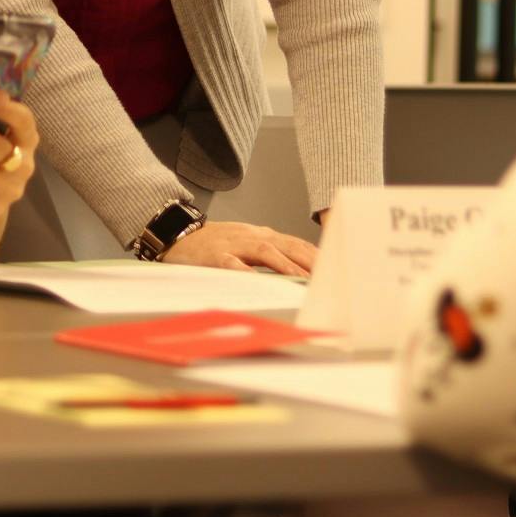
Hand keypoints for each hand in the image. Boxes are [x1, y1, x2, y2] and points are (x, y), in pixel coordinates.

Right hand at [162, 221, 315, 275]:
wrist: (177, 234)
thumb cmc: (215, 244)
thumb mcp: (246, 243)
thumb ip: (270, 254)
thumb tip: (300, 271)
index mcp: (261, 235)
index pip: (296, 243)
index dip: (317, 255)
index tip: (337, 268)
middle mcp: (251, 236)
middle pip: (287, 245)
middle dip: (310, 260)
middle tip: (330, 275)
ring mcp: (233, 245)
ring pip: (266, 252)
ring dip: (286, 266)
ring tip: (303, 280)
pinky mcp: (215, 255)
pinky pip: (233, 264)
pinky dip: (247, 272)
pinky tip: (258, 282)